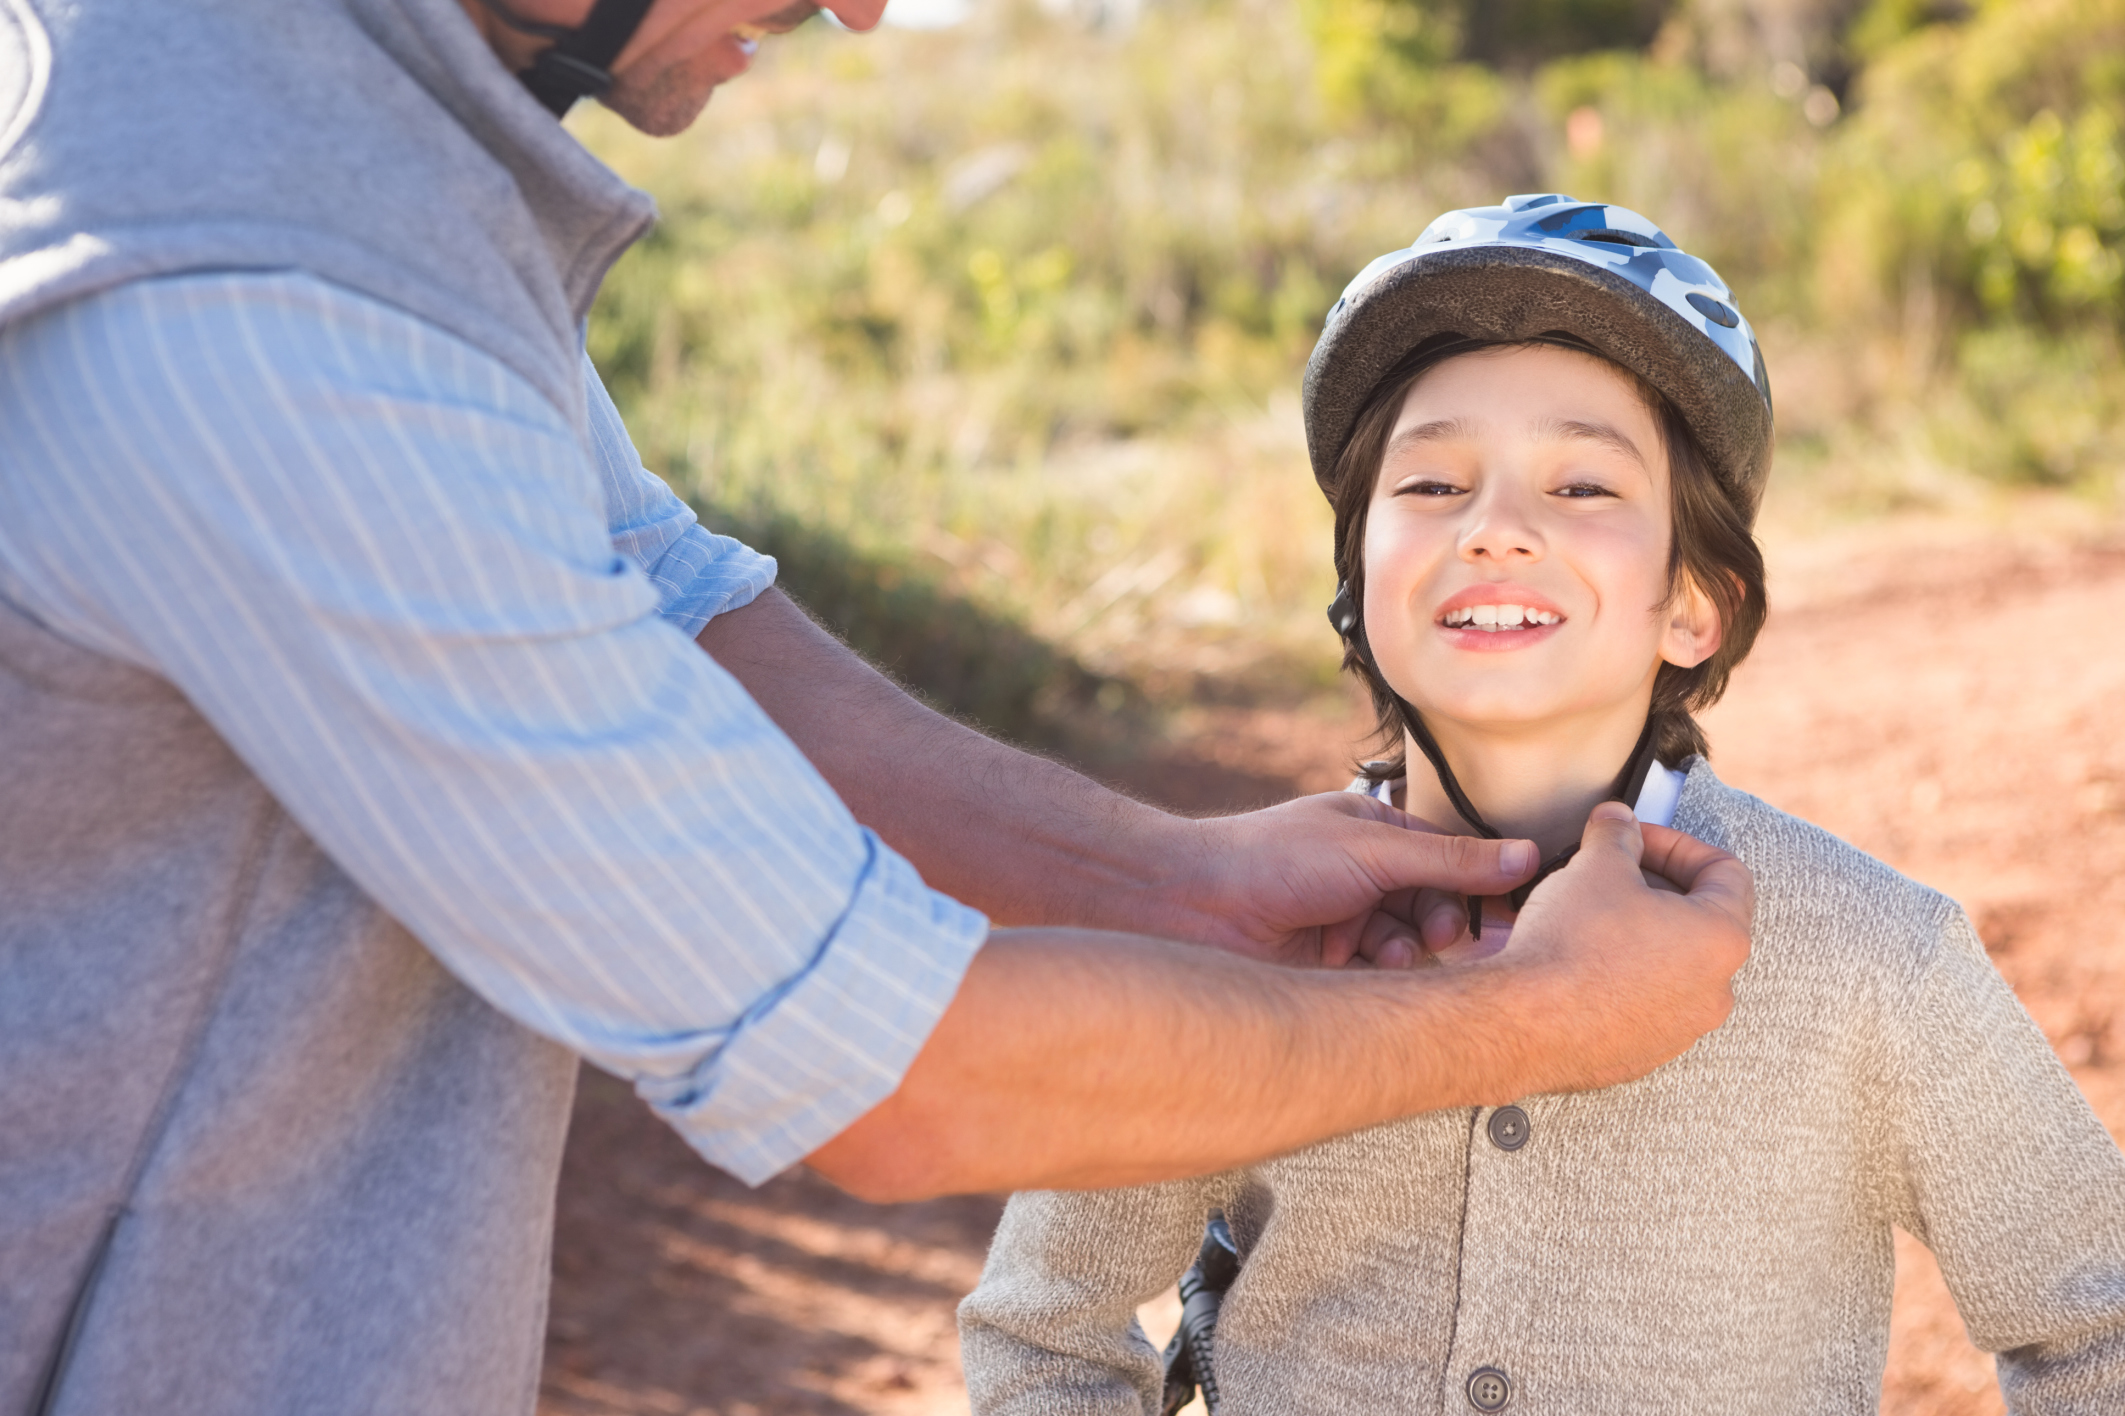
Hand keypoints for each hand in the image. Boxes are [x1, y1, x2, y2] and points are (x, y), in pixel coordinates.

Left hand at [1172, 792, 1537, 966]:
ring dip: (1408, 947)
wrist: (1196, 905)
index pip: (1451, 859)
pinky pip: (1380, 973)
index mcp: (1376, 833)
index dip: (1480, 883)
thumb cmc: (1270, 858)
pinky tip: (1365, 963)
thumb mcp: (1373, 849)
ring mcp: (1349, 920)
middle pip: (1436, 906)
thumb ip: (1450, 860)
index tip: (1510, 908)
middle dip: (1442, 920)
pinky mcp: (1331, 964)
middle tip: (1442, 932)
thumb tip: (1523, 856)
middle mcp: (1365, 876)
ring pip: (1411, 944)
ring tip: (1386, 946)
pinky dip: (1381, 970)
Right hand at [1470, 802, 1754, 1097]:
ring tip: (1592, 919)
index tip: (1637, 840)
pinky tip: (1578, 964)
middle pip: (1699, 920)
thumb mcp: (1596, 866)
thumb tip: (1618, 821)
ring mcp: (1681, 1029)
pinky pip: (1643, 1005)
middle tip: (1612, 874)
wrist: (1526, 1024)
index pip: (1725, 872)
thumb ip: (1617, 834)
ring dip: (1639, 935)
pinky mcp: (1643, 1054)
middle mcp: (1714, 990)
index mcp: (1721, 939)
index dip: (1677, 844)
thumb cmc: (1572, 947)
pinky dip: (1620, 979)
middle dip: (1656, 888)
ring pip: (1671, 966)